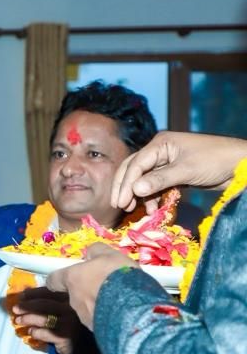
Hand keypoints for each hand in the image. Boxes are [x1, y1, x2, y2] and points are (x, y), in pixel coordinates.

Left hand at [13, 287, 83, 353]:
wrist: (80, 345)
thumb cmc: (65, 323)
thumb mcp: (57, 308)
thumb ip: (44, 298)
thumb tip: (24, 290)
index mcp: (69, 298)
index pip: (49, 292)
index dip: (33, 293)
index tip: (21, 296)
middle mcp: (72, 309)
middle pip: (45, 305)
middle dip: (27, 306)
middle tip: (15, 309)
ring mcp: (70, 324)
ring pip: (44, 319)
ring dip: (28, 319)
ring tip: (18, 321)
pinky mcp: (66, 338)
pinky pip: (46, 333)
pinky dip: (36, 332)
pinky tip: (31, 332)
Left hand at [46, 243, 134, 330]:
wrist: (134, 307)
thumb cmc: (118, 276)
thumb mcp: (109, 254)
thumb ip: (96, 252)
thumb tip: (89, 254)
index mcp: (72, 279)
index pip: (53, 280)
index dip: (59, 279)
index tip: (67, 278)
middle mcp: (74, 300)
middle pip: (74, 295)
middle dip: (86, 292)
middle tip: (104, 288)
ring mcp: (84, 317)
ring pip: (87, 309)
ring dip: (97, 305)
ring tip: (117, 301)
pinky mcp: (96, 330)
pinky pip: (99, 321)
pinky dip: (106, 317)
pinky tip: (121, 313)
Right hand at [112, 131, 246, 211]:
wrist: (240, 163)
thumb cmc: (216, 160)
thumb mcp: (187, 170)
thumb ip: (159, 180)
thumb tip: (134, 190)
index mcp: (160, 144)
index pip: (136, 164)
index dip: (126, 184)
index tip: (120, 202)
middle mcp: (160, 151)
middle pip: (134, 169)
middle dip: (126, 188)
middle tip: (119, 206)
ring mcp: (167, 162)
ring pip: (144, 179)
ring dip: (139, 195)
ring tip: (136, 210)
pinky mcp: (174, 173)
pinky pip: (156, 185)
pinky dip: (152, 196)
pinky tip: (153, 208)